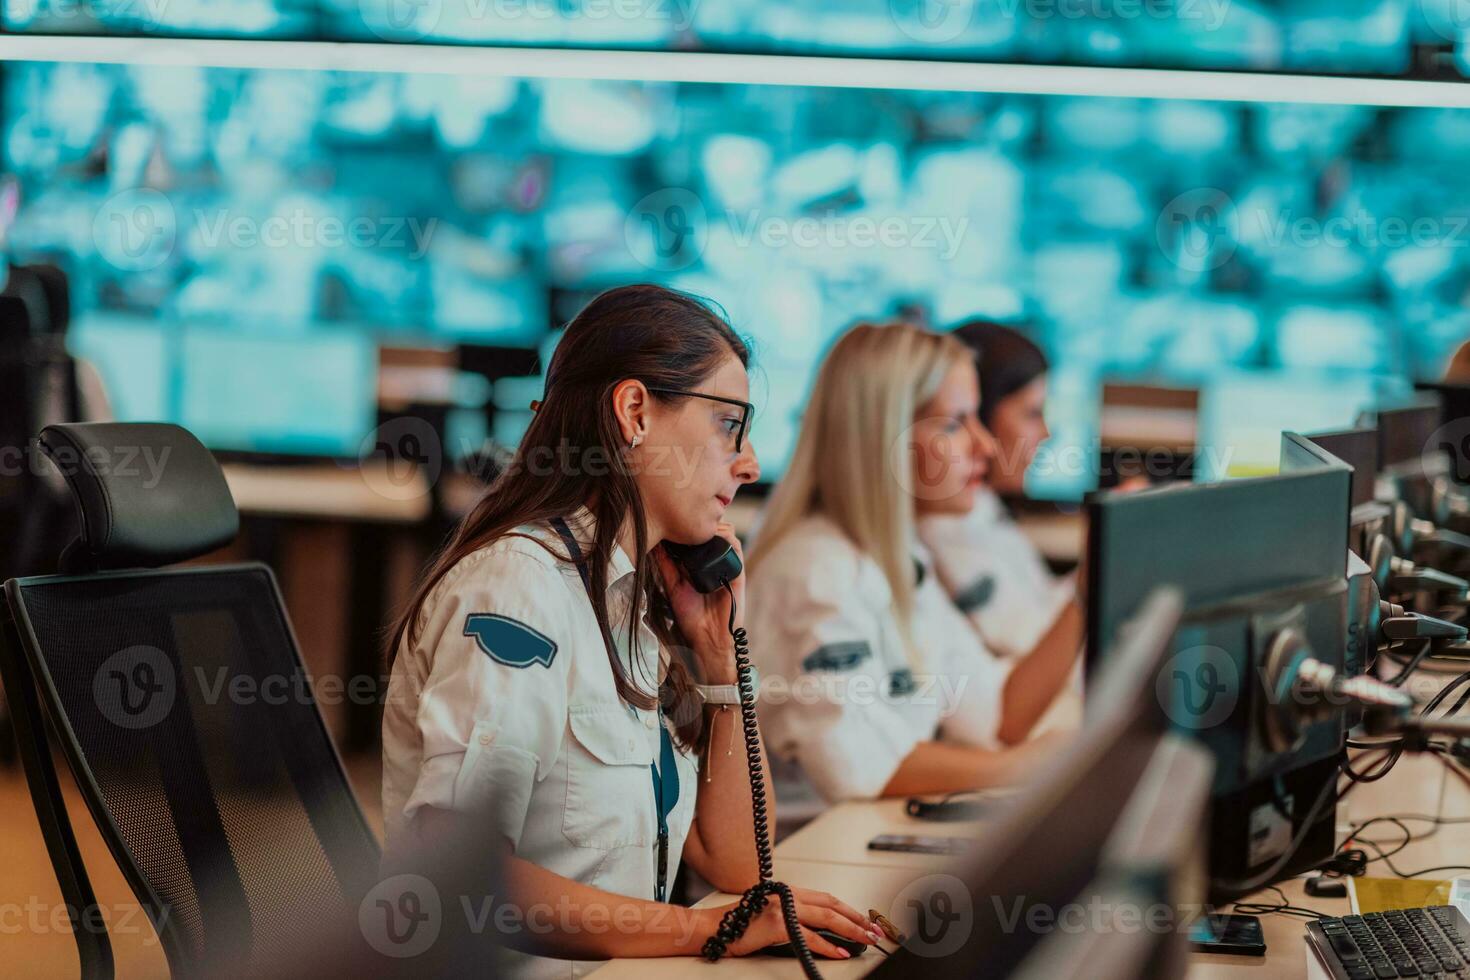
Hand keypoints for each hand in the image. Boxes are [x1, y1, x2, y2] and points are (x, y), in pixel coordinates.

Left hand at [653, 522, 744, 682]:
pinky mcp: (738, 571)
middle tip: (686, 521)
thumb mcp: (672, 585)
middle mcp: (716, 559)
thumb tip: (656, 543)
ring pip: (727, 531)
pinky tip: (712, 541)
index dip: (692, 522)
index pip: (700, 532)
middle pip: (715, 526)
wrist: (706, 636)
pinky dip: (726, 540)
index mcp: (701, 561)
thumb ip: (666, 565)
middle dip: (703, 521)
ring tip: (698, 532)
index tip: (676, 517)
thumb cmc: (690, 615)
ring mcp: (728, 564)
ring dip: (714, 527)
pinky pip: (736, 548)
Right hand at [705, 886, 882, 958]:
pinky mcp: (777, 923)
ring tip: (865, 940)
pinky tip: (839, 952)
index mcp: (788, 890)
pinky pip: (809, 936)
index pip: (826, 897)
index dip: (848, 908)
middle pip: (832, 905)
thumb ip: (793, 916)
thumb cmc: (739, 924)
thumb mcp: (771, 913)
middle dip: (856, 918)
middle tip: (874, 930)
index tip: (864, 920)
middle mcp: (787, 894)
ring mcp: (782, 907)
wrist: (712, 928)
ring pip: (827, 917)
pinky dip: (827, 946)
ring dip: (850, 930)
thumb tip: (822, 931)